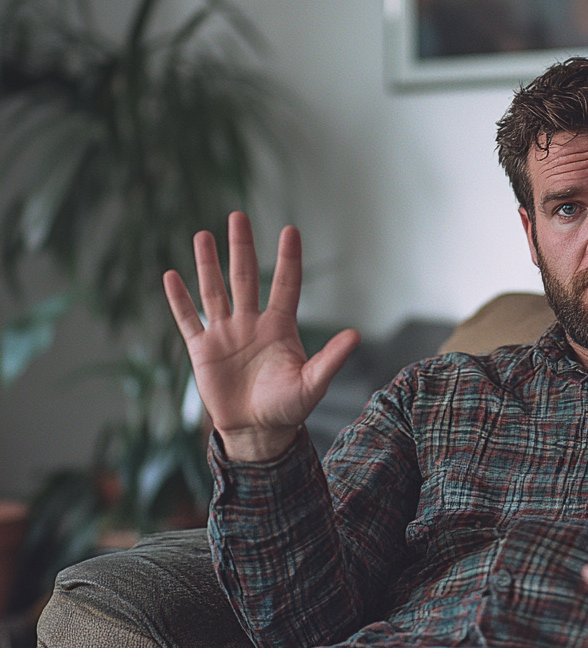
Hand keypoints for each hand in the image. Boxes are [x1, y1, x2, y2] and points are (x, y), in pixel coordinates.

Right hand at [163, 211, 359, 461]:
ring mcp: (226, 334)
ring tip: (203, 235)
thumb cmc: (288, 408)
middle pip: (245, 277)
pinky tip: (171, 276)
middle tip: (238, 216)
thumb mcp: (312, 383)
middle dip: (241, 247)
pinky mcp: (203, 350)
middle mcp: (252, 323)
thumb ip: (331, 359)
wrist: (257, 432)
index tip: (290, 230)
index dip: (287, 259)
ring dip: (208, 264)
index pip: (285, 284)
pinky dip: (179, 300)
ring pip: (215, 291)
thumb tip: (356, 335)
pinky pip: (189, 320)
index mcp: (280, 327)